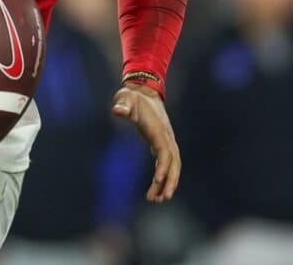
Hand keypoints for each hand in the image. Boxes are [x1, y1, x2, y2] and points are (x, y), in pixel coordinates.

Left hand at [112, 83, 180, 203]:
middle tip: (162, 198)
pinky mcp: (162, 144)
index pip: (164, 150)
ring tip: (157, 200)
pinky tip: (156, 190)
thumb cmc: (132, 97)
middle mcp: (166, 137)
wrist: (144, 91)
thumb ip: (123, 105)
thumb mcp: (125, 98)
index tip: (158, 180)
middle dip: (170, 180)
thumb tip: (118, 110)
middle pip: (173, 162)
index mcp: (157, 129)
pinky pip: (167, 164)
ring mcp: (167, 141)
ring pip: (173, 166)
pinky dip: (164, 177)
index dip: (163, 166)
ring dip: (167, 183)